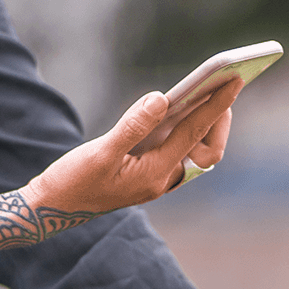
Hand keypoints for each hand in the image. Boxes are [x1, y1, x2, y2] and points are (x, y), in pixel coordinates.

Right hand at [23, 78, 238, 214]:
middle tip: (224, 85)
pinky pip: (178, 151)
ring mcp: (157, 179)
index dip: (216, 105)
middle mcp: (163, 179)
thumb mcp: (100, 152)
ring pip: (195, 151)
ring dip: (204, 123)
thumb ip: (132, 126)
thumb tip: (161, 98)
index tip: (234, 81)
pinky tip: (179, 109)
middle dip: (219, 117)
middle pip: (207, 148)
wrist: (54, 207)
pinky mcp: (148, 175)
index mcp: (155, 174)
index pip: (195, 133)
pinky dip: (184, 130)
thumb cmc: (74, 181)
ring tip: (208, 92)